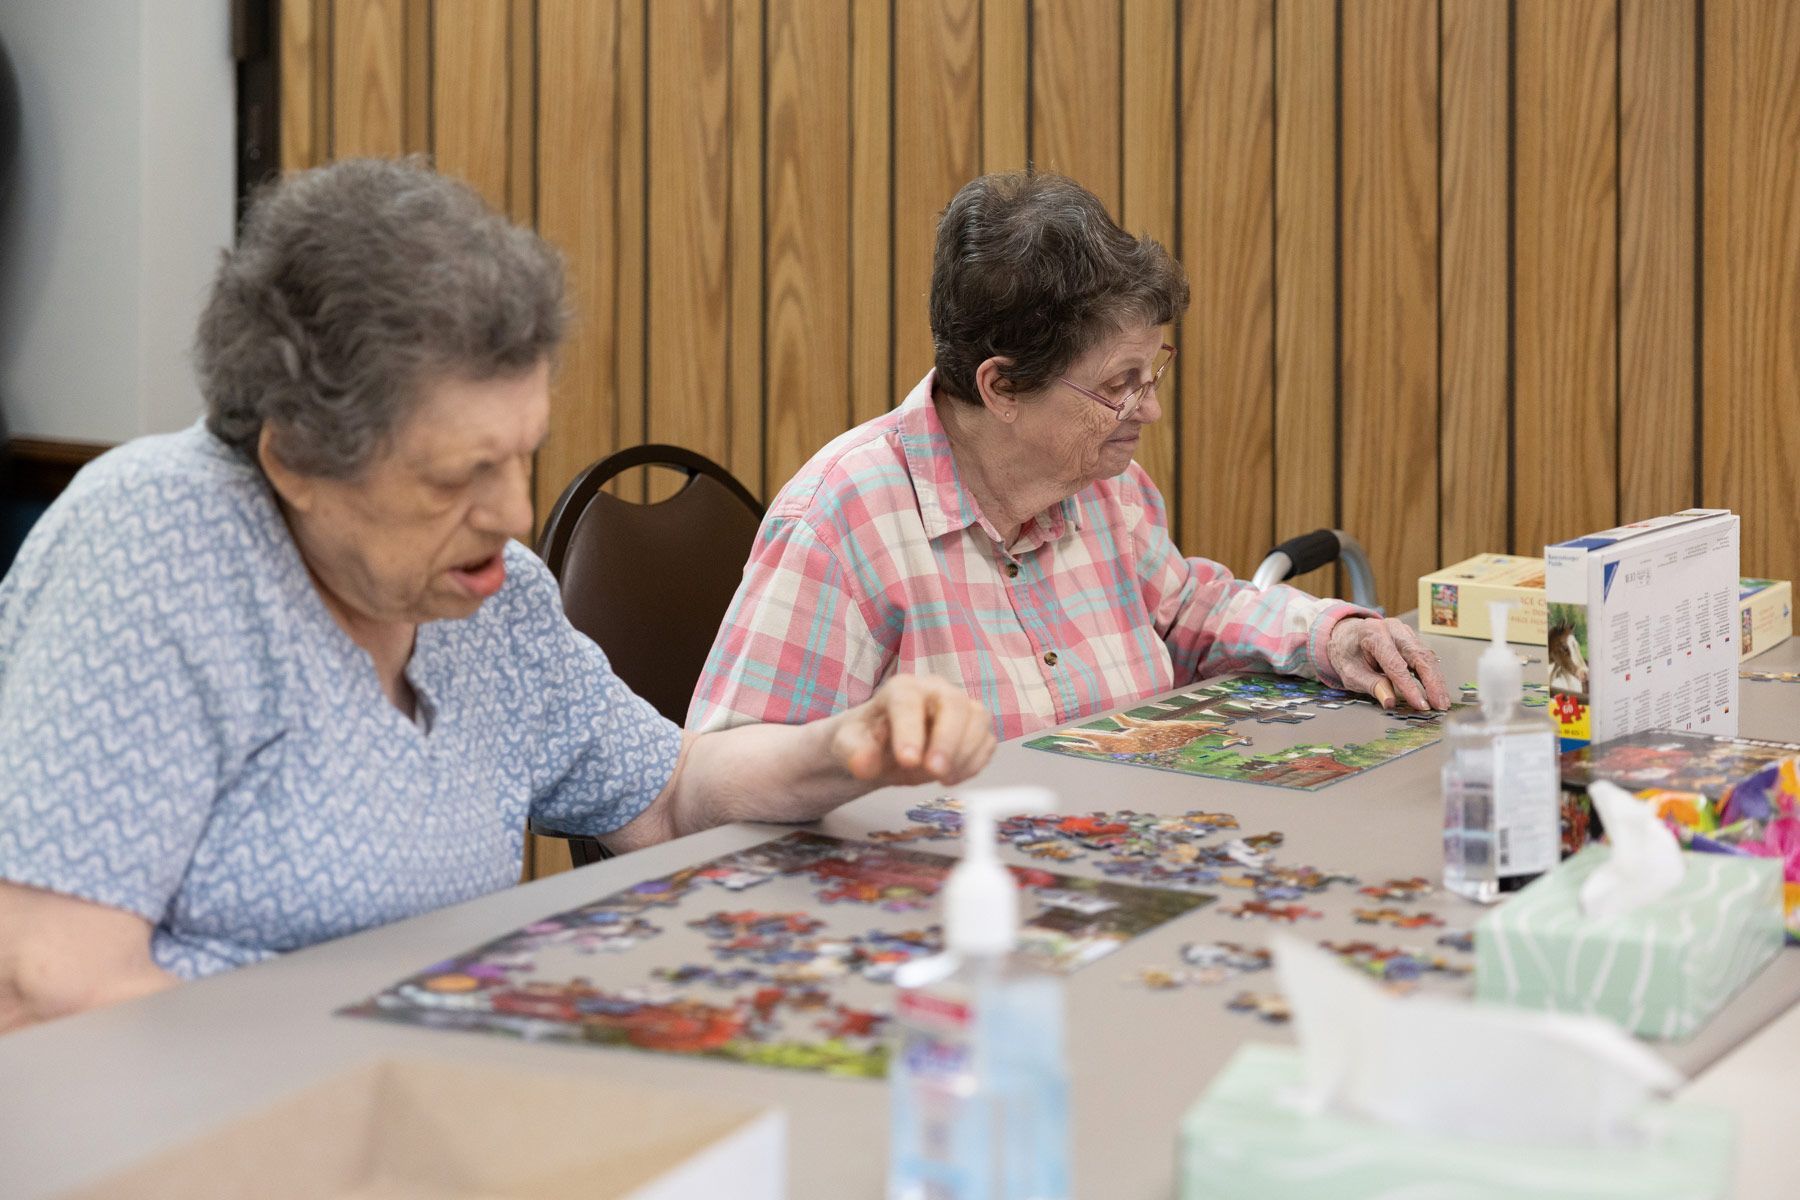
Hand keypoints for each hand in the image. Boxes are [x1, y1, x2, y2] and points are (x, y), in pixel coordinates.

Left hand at [831, 675, 996, 785]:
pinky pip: (987, 742)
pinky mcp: (975, 728)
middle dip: (948, 741)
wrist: (884, 747)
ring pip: (978, 720)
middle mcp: (935, 690)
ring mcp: (960, 707)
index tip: (908, 760)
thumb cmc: (867, 740)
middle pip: (954, 704)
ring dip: (965, 754)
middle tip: (935, 773)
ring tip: (940, 779)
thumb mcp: (848, 746)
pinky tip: (951, 778)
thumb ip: (855, 753)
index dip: (910, 730)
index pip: (908, 702)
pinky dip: (974, 763)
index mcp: (901, 689)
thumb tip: (864, 765)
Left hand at [1327, 617, 1450, 710]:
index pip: (1395, 664)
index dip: (1409, 686)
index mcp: (1373, 634)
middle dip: (1432, 683)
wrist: (1345, 636)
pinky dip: (1433, 674)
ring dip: (1436, 680)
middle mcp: (1392, 628)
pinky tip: (1438, 689)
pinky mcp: (1411, 638)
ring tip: (1441, 701)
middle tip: (1439, 704)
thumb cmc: (1347, 653)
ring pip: (1427, 656)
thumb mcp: (1350, 673)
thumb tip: (1389, 701)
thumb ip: (1371, 685)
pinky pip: (1426, 656)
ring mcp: (1404, 632)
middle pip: (1418, 656)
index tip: (1420, 703)